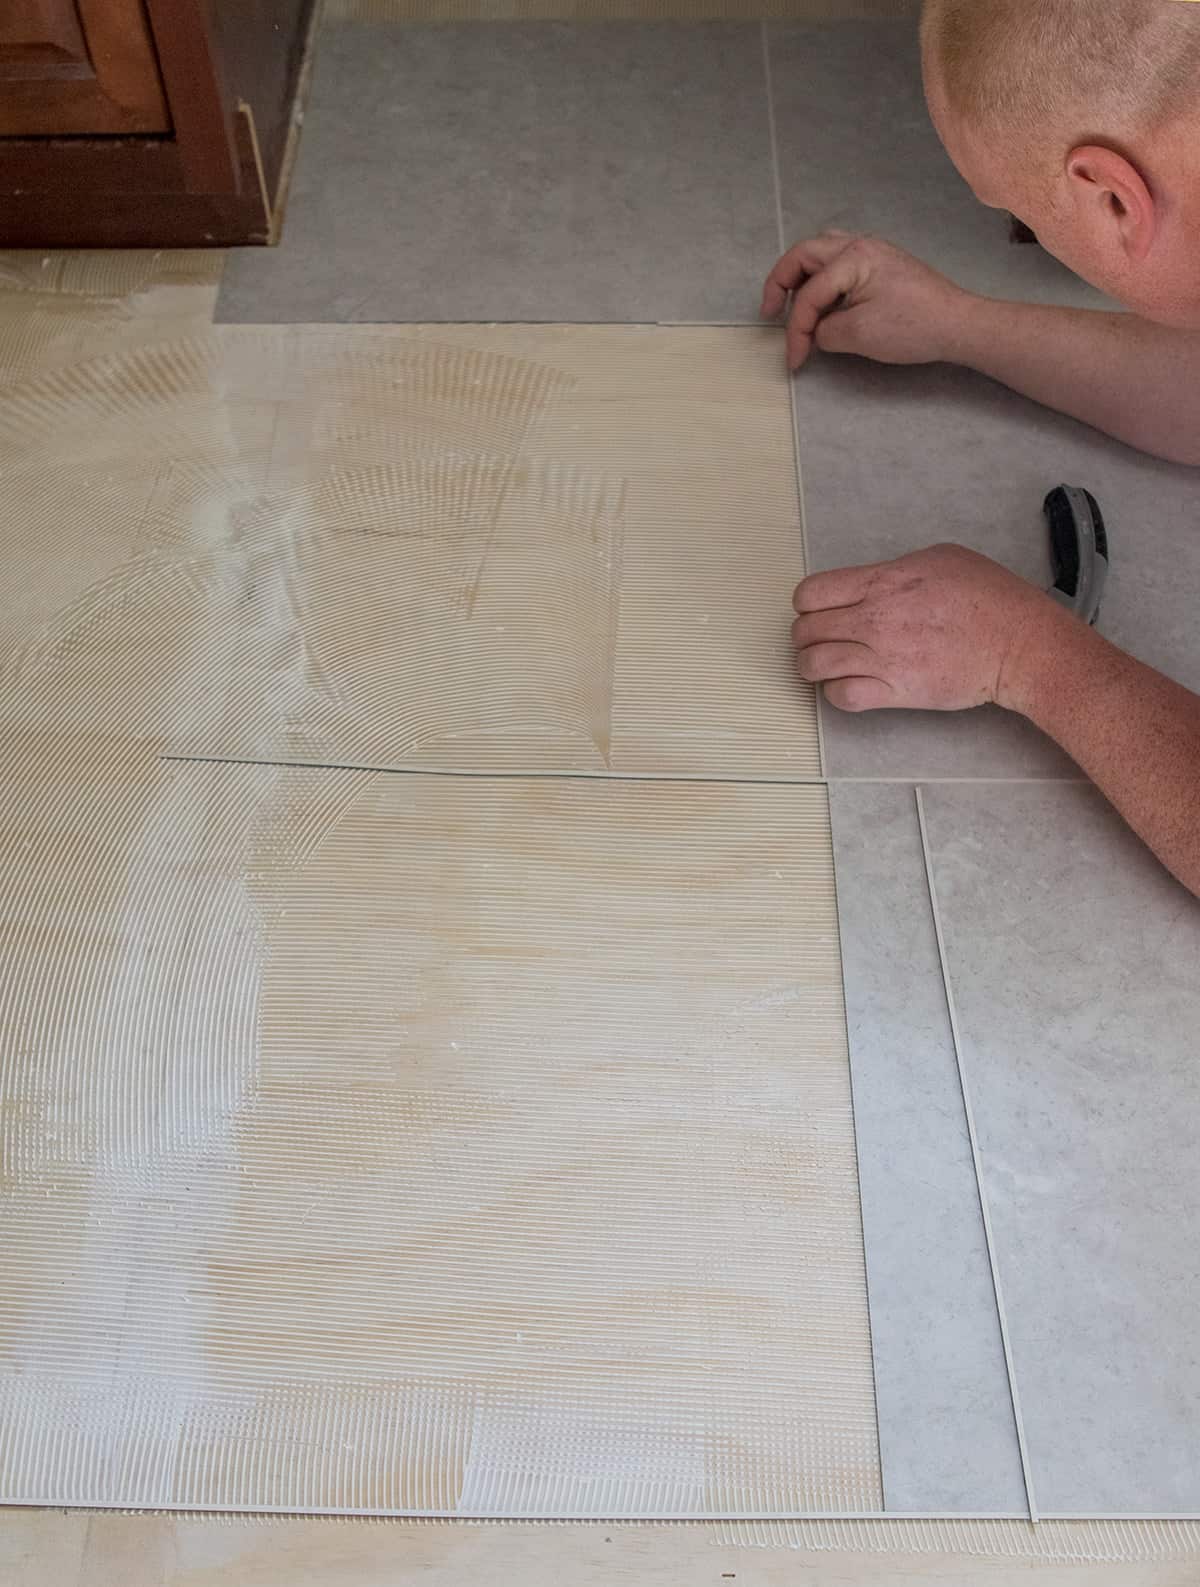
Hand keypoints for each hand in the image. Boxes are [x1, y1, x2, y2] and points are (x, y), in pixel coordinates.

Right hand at [760, 232, 974, 371]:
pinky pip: (839, 263)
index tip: (795, 360)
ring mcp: (872, 252)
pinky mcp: (881, 266)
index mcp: (852, 257)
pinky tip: (823, 301)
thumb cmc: (913, 326)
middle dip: (781, 283)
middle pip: (804, 255)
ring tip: (792, 303)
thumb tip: (815, 332)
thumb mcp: (858, 334)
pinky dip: (822, 279)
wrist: (958, 325)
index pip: (809, 294)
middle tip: (769, 313)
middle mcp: (859, 245)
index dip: (795, 330)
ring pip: (821, 253)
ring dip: (801, 276)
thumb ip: (824, 331)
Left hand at [791, 543, 1060, 712]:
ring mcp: (883, 657)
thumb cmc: (990, 598)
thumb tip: (873, 581)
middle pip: (806, 630)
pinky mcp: (896, 690)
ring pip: (813, 665)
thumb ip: (895, 570)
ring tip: (824, 665)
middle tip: (820, 639)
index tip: (817, 609)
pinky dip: (835, 693)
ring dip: (812, 666)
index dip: (808, 603)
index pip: (811, 593)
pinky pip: (841, 696)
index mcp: (883, 582)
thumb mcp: (940, 559)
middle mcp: (875, 619)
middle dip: (807, 635)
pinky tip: (846, 685)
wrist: (1018, 643)